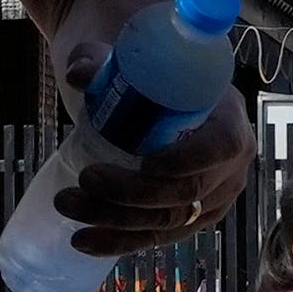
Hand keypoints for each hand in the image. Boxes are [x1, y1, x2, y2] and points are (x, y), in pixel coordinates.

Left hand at [41, 0, 258, 251]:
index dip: (188, 161)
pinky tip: (82, 242)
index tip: (145, 160)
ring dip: (116, 222)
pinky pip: (154, 236)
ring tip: (66, 204)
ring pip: (167, 221)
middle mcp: (226, 161)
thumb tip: (79, 70)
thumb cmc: (134, 55)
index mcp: (226, 112)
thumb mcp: (121, 49)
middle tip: (86, 178)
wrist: (134, 73)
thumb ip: (98, 54)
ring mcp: (206, 195)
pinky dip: (119, 243)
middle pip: (187, 193)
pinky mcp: (179, 215)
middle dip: (134, 195)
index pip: (222, 146)